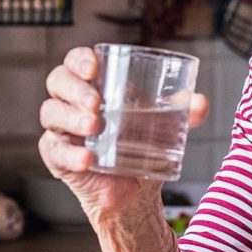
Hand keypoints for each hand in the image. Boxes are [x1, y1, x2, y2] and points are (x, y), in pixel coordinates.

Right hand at [37, 46, 209, 219]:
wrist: (135, 191)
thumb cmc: (142, 146)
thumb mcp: (164, 126)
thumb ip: (182, 112)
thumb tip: (200, 102)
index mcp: (93, 84)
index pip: (76, 61)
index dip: (79, 59)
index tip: (95, 67)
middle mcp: (71, 102)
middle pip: (58, 82)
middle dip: (75, 89)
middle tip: (97, 103)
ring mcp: (61, 129)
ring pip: (51, 112)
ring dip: (72, 118)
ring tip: (95, 127)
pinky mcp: (57, 157)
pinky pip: (55, 151)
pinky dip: (70, 154)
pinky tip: (87, 158)